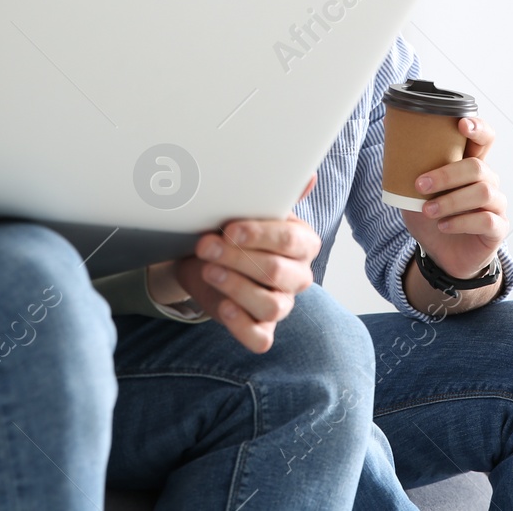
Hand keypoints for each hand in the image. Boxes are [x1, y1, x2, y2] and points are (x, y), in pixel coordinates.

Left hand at [159, 174, 319, 352]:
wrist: (204, 259)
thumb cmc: (233, 232)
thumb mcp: (249, 209)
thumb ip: (275, 194)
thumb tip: (308, 174)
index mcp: (302, 243)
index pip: (291, 241)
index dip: (260, 235)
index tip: (230, 229)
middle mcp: (298, 276)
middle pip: (277, 273)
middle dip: (237, 259)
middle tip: (207, 246)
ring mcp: (282, 304)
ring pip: (270, 306)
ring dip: (235, 287)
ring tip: (210, 271)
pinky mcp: (262, 328)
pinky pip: (261, 338)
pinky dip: (241, 325)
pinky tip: (224, 306)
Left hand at [401, 117, 507, 279]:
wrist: (442, 255)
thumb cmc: (432, 218)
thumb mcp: (415, 193)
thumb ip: (410, 170)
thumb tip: (390, 140)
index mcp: (470, 165)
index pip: (484, 138)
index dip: (477, 127)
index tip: (460, 123)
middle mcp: (488, 181)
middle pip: (477, 166)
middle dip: (446, 174)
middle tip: (420, 185)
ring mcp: (495, 204)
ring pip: (482, 192)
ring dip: (451, 200)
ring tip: (428, 210)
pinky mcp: (497, 228)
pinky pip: (486, 220)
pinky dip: (460, 222)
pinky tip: (444, 225)